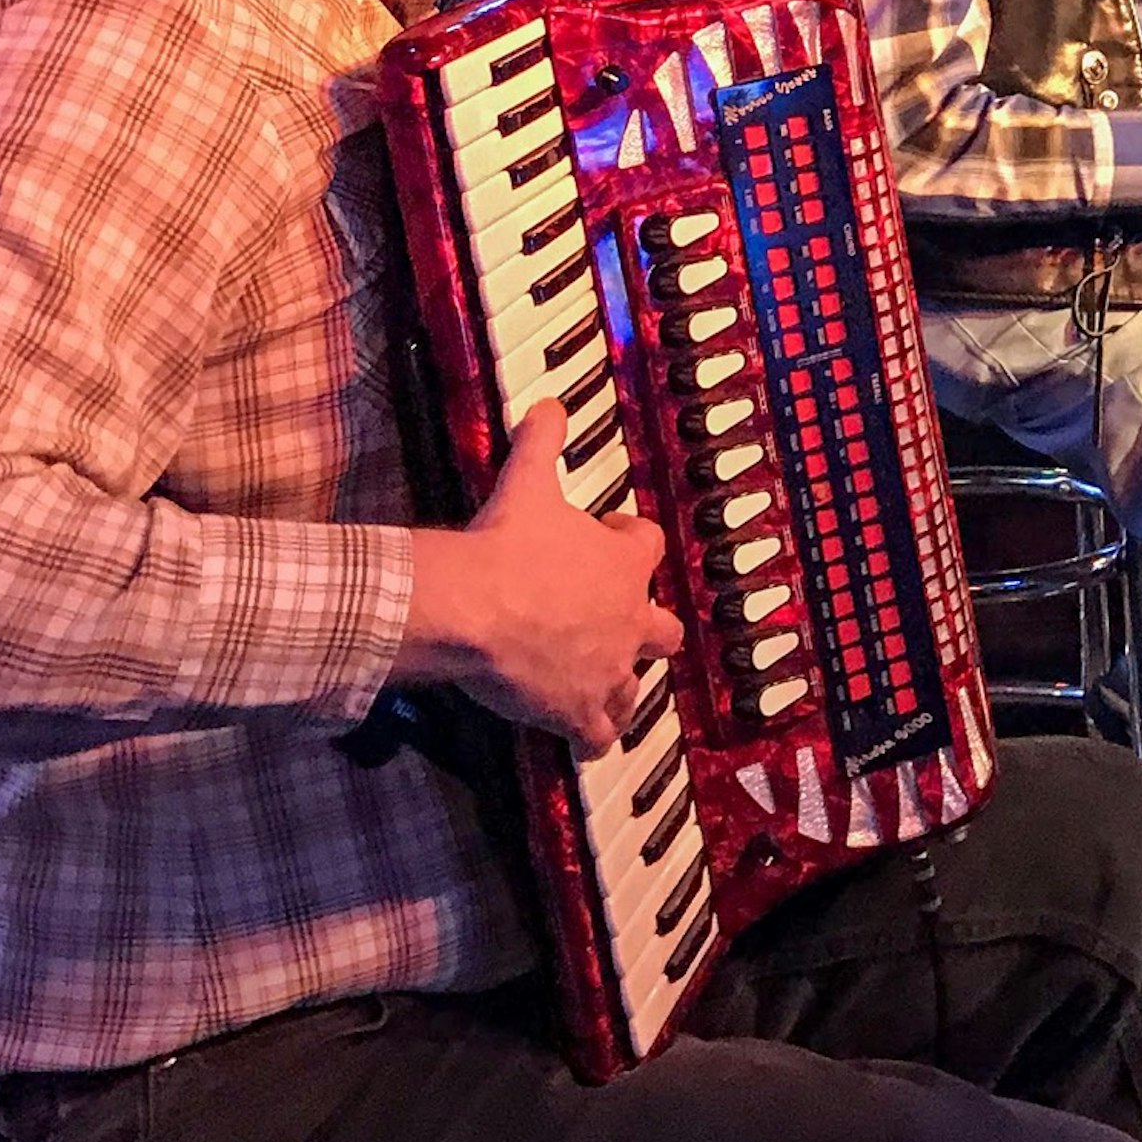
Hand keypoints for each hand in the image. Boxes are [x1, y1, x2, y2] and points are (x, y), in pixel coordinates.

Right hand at [399, 400, 681, 752]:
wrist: (476, 608)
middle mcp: (628, 619)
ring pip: (636, 686)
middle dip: (646, 626)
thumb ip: (541, 440)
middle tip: (614, 620)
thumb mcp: (527, 481)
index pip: (649, 546)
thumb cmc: (506, 545)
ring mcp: (609, 671)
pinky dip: (592, 736)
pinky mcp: (580, 712)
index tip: (610, 535)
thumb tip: (547, 404)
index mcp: (623, 563)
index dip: (632, 541)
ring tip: (597, 679)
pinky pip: (599, 735)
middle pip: (665, 629)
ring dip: (622, 682)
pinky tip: (581, 736)